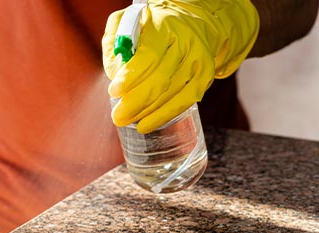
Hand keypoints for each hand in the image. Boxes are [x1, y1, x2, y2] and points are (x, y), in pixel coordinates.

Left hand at [102, 0, 258, 132]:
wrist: (191, 22)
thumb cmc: (152, 26)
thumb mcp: (126, 22)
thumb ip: (115, 42)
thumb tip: (115, 72)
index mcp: (164, 26)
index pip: (148, 56)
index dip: (130, 77)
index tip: (114, 91)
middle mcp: (185, 42)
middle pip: (160, 79)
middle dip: (136, 102)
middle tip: (118, 115)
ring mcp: (198, 61)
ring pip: (171, 94)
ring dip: (147, 112)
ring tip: (127, 119)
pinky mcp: (205, 76)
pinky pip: (184, 101)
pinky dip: (164, 115)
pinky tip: (147, 124)